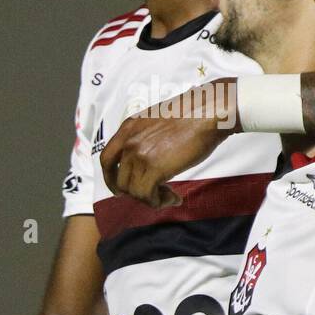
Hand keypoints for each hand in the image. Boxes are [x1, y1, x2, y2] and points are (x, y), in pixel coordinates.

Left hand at [101, 78, 238, 207]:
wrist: (207, 112)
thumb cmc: (192, 115)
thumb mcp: (157, 121)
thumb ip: (145, 138)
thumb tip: (149, 160)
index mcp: (128, 128)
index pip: (106, 159)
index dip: (110, 179)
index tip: (119, 190)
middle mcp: (129, 142)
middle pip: (121, 180)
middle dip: (137, 192)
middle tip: (156, 193)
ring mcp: (140, 155)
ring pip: (134, 191)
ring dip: (151, 199)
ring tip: (169, 195)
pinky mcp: (154, 168)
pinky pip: (147, 196)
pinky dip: (160, 202)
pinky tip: (174, 198)